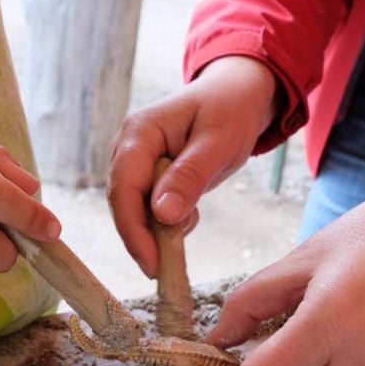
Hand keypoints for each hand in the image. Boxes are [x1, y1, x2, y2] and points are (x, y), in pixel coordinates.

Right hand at [108, 56, 278, 277]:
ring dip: (156, 233)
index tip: (152, 264)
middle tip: (166, 271)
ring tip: (184, 237)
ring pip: (135, 210)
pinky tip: (189, 217)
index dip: (133, 231)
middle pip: (124, 204)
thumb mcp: (218, 143)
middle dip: (143, 239)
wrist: (240, 94)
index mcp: (138, 133)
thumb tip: (161, 216)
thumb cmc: (231, 109)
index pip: (124, 190)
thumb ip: (189, 177)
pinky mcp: (148, 176)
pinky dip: (167, 223)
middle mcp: (128, 148)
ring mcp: (136, 162)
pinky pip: (149, 209)